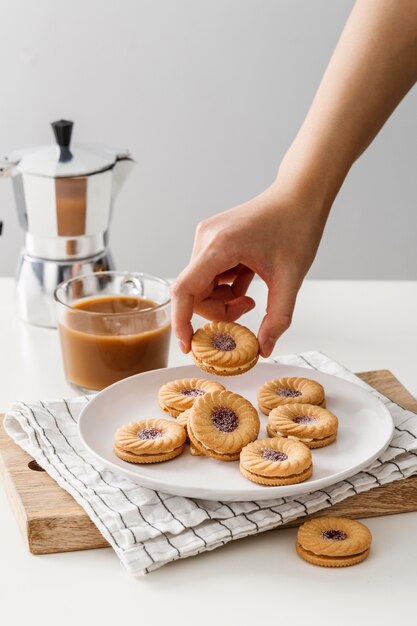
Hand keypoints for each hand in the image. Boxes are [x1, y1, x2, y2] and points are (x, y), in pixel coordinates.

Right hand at [171, 178, 327, 357]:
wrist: (300, 195)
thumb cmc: (296, 226)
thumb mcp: (291, 278)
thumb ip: (278, 317)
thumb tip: (265, 348)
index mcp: (220, 245)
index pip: (185, 289)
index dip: (182, 321)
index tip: (188, 345)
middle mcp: (206, 239)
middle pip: (194, 292)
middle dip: (218, 310)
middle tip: (248, 309)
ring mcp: (207, 238)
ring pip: (202, 286)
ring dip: (223, 299)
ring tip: (251, 292)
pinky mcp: (212, 240)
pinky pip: (209, 275)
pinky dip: (226, 286)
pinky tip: (248, 278)